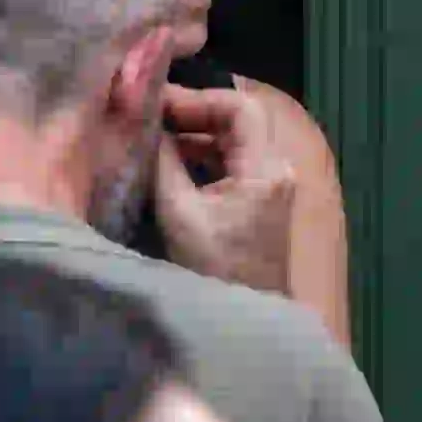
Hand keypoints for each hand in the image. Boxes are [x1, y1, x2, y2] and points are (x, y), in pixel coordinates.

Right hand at [151, 88, 304, 296]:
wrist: (242, 322)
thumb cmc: (213, 269)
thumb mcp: (180, 213)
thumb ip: (163, 162)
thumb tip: (145, 123)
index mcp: (265, 169)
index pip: (239, 107)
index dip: (198, 99)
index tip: (159, 105)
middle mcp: (276, 170)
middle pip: (238, 121)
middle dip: (193, 115)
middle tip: (150, 117)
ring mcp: (271, 187)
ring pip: (233, 143)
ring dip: (195, 137)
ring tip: (153, 138)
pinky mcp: (259, 204)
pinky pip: (232, 165)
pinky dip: (202, 159)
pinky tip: (170, 164)